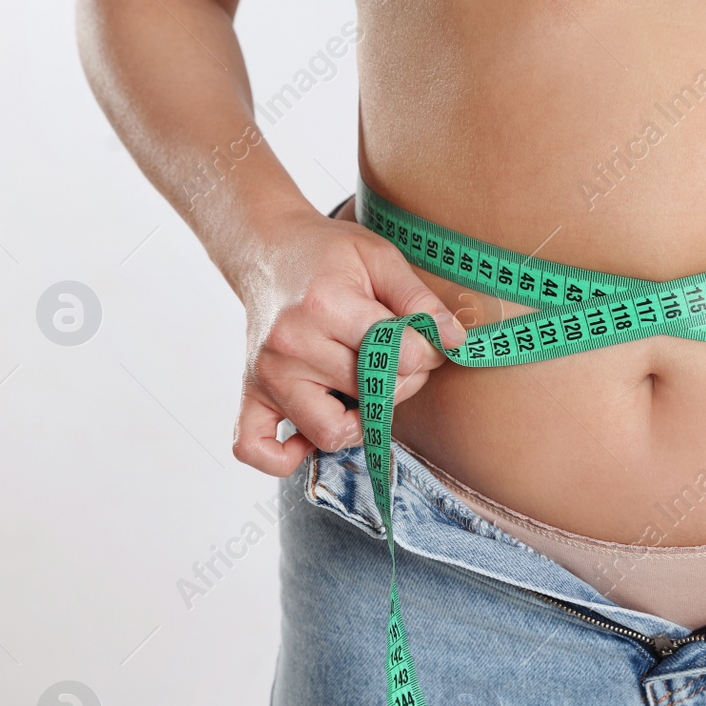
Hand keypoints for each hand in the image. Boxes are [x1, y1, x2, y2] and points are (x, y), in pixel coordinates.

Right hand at [230, 202, 466, 475]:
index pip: (399, 358)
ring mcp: (267, 373)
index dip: (425, 354)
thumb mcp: (381, 259)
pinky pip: (255, 448)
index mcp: (326, 306)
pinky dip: (282, 457)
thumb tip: (455, 341)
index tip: (421, 340)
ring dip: (359, 423)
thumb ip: (420, 300)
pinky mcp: (250, 392)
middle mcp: (291, 345)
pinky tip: (306, 439)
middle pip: (370, 398)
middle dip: (400, 384)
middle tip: (397, 360)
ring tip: (362, 390)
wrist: (267, 248)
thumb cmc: (329, 255)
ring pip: (329, 433)